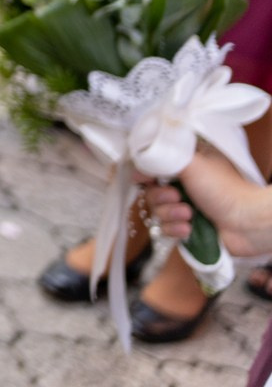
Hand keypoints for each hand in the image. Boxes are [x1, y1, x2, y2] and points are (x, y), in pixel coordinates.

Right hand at [147, 149, 271, 256]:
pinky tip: (189, 228)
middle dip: (160, 197)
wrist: (248, 223)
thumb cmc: (226, 189)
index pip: (152, 165)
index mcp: (185, 164)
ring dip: (170, 214)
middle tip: (176, 197)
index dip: (144, 173)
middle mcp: (183, 184)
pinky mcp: (187, 227)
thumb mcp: (191, 162)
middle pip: (150, 190)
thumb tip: (138, 164)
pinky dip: (175, 229)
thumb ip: (161, 158)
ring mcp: (185, 206)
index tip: (144, 178)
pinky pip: (166, 229)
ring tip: (189, 214)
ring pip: (157, 211)